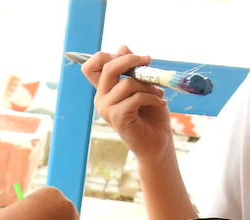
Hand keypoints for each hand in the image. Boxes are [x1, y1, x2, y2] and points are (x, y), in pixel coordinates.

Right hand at [80, 47, 173, 161]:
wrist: (156, 143)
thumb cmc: (151, 114)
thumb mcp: (143, 85)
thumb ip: (132, 69)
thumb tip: (122, 47)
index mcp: (105, 90)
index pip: (90, 67)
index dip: (105, 55)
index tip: (127, 55)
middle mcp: (101, 99)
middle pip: (108, 67)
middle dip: (131, 59)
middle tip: (148, 60)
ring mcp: (107, 110)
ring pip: (127, 83)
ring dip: (148, 85)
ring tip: (158, 94)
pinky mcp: (118, 118)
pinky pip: (136, 97)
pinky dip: (152, 97)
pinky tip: (159, 103)